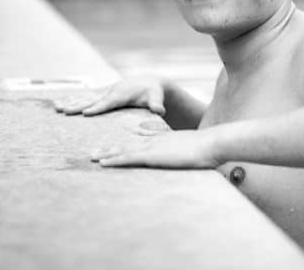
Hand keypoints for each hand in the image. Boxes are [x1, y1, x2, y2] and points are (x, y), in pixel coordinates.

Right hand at [54, 77, 165, 116]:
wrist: (148, 82)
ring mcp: (104, 92)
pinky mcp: (101, 93)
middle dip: (77, 105)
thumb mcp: (156, 97)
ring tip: (56, 107)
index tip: (85, 113)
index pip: (108, 102)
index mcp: (122, 94)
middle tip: (63, 111)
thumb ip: (156, 104)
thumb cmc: (153, 93)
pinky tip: (59, 104)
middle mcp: (111, 92)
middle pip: (92, 100)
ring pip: (85, 98)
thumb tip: (159, 110)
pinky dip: (72, 100)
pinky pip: (85, 97)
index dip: (97, 107)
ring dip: (71, 102)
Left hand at [91, 128, 221, 168]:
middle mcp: (154, 142)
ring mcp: (153, 148)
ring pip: (124, 151)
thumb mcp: (187, 146)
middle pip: (127, 145)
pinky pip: (129, 158)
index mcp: (162, 141)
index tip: (111, 148)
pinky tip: (103, 162)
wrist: (212, 144)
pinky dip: (114, 159)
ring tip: (92, 157)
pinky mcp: (153, 156)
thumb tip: (171, 151)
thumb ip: (175, 147)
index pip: (138, 143)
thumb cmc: (205, 149)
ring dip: (107, 154)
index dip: (123, 146)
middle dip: (109, 149)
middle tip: (93, 152)